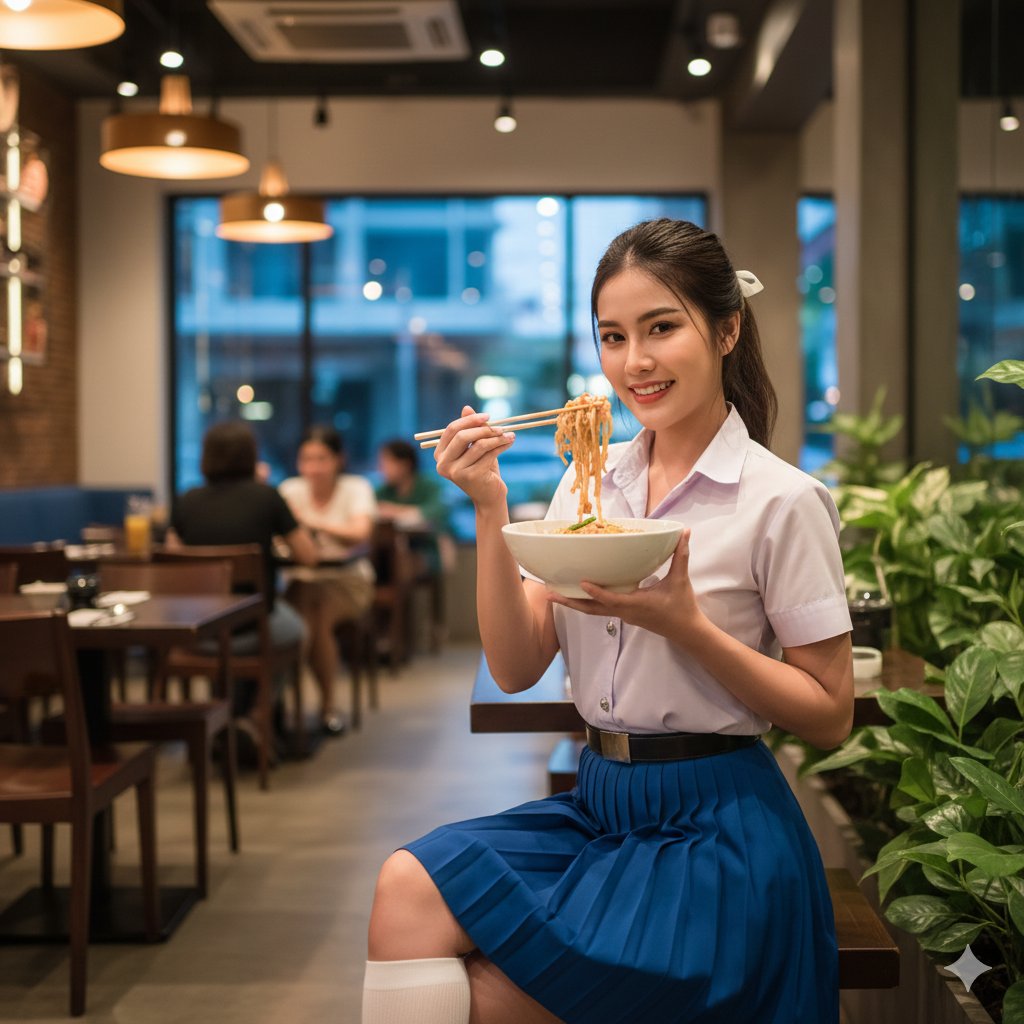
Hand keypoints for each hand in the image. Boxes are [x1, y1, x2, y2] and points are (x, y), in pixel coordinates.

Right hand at [433, 405, 514, 510]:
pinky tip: (509, 442)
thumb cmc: (482, 468)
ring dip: (496, 438)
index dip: (470, 420)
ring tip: (509, 435)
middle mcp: (443, 464)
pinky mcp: (470, 477)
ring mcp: (456, 472)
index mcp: (440, 454)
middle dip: (483, 429)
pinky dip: (501, 446)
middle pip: (462, 436)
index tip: (487, 416)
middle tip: (500, 427)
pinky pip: (489, 454)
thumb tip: (466, 407)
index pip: (452, 430)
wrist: (489, 496)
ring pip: (479, 445)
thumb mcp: (474, 447)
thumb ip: (469, 429)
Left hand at [546, 530, 707, 649]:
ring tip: (553, 594)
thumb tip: (685, 532)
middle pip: (592, 609)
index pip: (612, 599)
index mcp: (637, 604)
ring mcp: (623, 615)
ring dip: (573, 603)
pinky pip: (600, 609)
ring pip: (593, 611)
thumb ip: (681, 556)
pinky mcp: (623, 615)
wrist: (686, 631)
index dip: (597, 592)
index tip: (581, 583)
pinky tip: (575, 594)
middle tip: (549, 594)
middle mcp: (625, 612)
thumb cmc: (682, 606)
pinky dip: (585, 603)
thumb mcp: (680, 580)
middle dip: (570, 602)